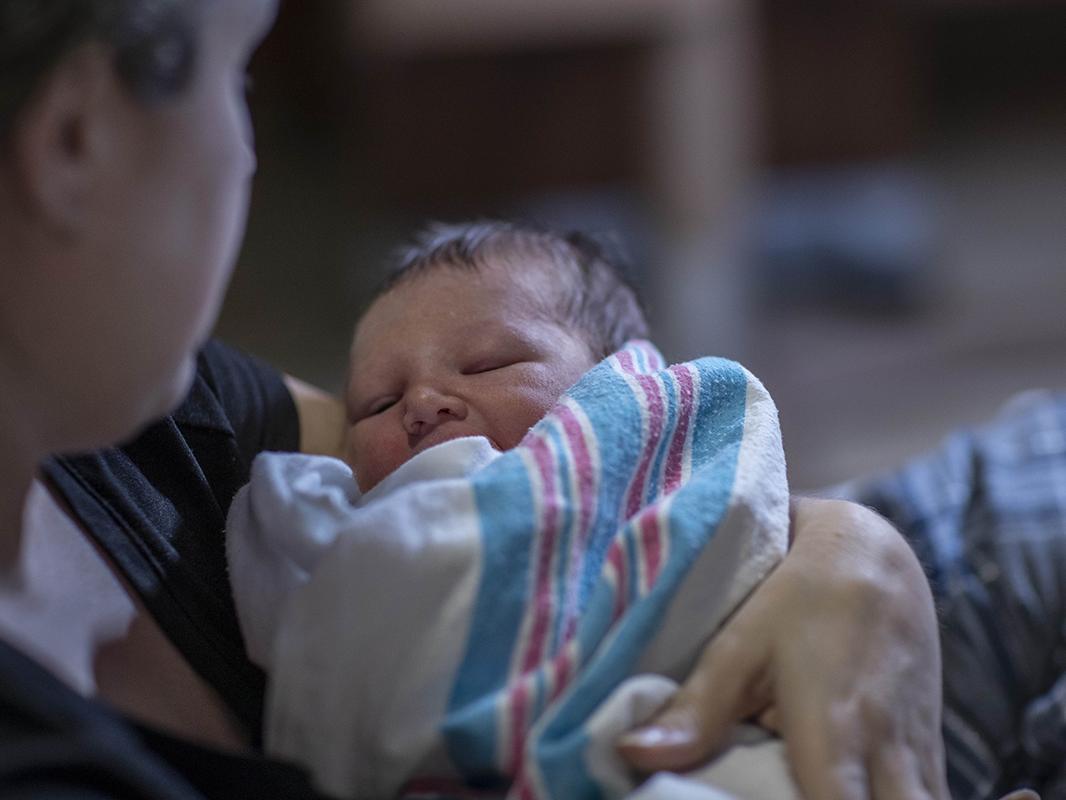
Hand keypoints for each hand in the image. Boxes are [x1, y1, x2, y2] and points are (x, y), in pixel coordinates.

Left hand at [617, 497, 948, 798]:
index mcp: (838, 728)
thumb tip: (631, 753)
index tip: (760, 799)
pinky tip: (848, 789)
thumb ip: (696, 710)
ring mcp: (921, 754)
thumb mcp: (742, 644)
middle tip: (778, 792)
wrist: (877, 555)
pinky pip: (925, 798)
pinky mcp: (931, 750)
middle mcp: (890, 752)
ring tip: (803, 788)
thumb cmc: (801, 594)